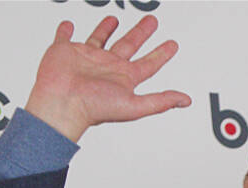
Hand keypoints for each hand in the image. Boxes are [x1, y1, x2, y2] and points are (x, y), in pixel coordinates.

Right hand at [25, 15, 190, 141]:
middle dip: (141, 33)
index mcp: (124, 78)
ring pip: (100, 39)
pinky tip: (69, 25)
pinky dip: (65, 31)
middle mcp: (107, 67)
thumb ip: (160, 101)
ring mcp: (86, 58)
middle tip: (151, 22)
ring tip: (114, 20)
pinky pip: (65, 37)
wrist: (62, 103)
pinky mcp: (64, 51)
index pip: (149, 63)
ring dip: (107, 29)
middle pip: (129, 45)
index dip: (162, 53)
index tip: (172, 44)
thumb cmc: (94, 107)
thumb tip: (186, 101)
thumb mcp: (135, 106)